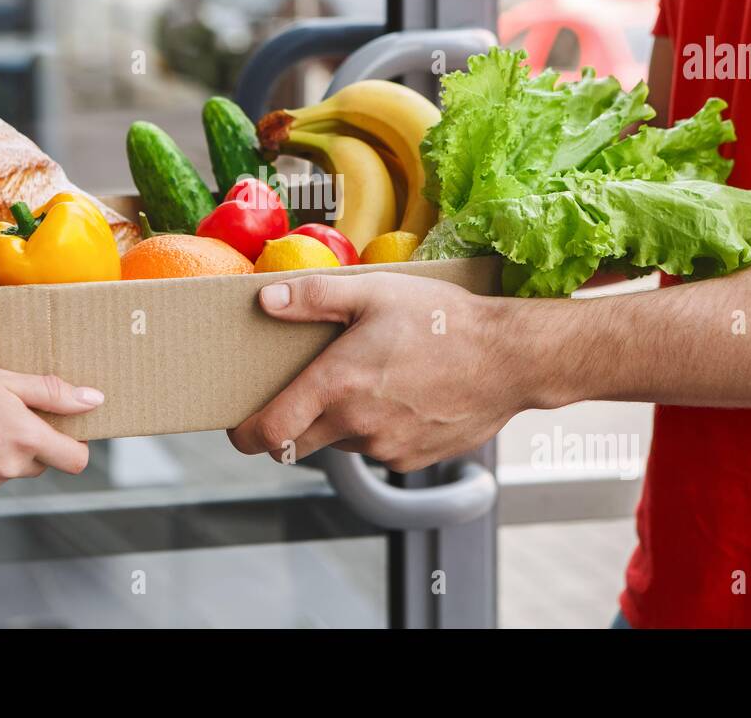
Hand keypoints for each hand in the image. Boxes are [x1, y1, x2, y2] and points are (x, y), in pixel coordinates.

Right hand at [0, 356, 99, 499]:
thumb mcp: (1, 378)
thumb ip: (51, 392)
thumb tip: (96, 400)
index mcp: (25, 439)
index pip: (75, 460)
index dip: (72, 444)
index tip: (60, 426)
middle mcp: (6, 469)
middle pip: (37, 462)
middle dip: (28, 441)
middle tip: (0, 409)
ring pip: (3, 470)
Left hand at [228, 272, 539, 472]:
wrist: (511, 358)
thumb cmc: (445, 320)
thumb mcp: (375, 291)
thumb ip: (313, 297)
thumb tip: (266, 301)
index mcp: (337, 385)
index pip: (269, 433)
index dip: (245, 434)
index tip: (240, 426)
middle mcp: (356, 425)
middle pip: (295, 445)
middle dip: (286, 427)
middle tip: (294, 396)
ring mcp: (386, 448)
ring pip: (340, 443)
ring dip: (338, 421)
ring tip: (366, 380)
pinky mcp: (412, 459)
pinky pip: (377, 448)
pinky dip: (376, 428)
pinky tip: (399, 395)